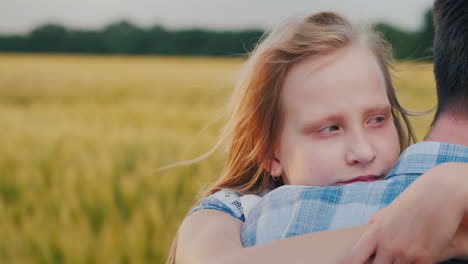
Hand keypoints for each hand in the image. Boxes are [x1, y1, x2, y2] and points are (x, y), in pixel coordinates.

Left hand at [344, 163, 467, 263]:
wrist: (440, 194)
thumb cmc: (412, 202)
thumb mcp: (388, 213)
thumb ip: (375, 227)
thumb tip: (364, 238)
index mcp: (375, 233)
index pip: (353, 258)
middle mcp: (388, 245)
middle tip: (379, 262)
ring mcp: (406, 254)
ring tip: (396, 258)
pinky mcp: (425, 258)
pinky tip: (411, 260)